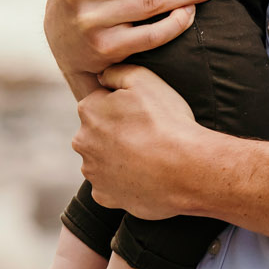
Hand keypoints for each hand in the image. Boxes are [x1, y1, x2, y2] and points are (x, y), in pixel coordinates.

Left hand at [75, 65, 203, 217]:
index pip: (100, 101)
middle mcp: (82, 142)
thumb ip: (117, 71)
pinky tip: (144, 175)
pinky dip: (123, 181)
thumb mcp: (145, 79)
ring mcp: (92, 172)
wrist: (185, 169)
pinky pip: (110, 185)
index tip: (143, 111)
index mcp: (88, 110)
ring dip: (119, 156)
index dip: (125, 104)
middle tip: (148, 132)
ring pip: (103, 159)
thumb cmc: (167, 122)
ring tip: (149, 155)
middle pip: (98, 131)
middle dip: (117, 130)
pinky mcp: (104, 196)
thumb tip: (102, 76)